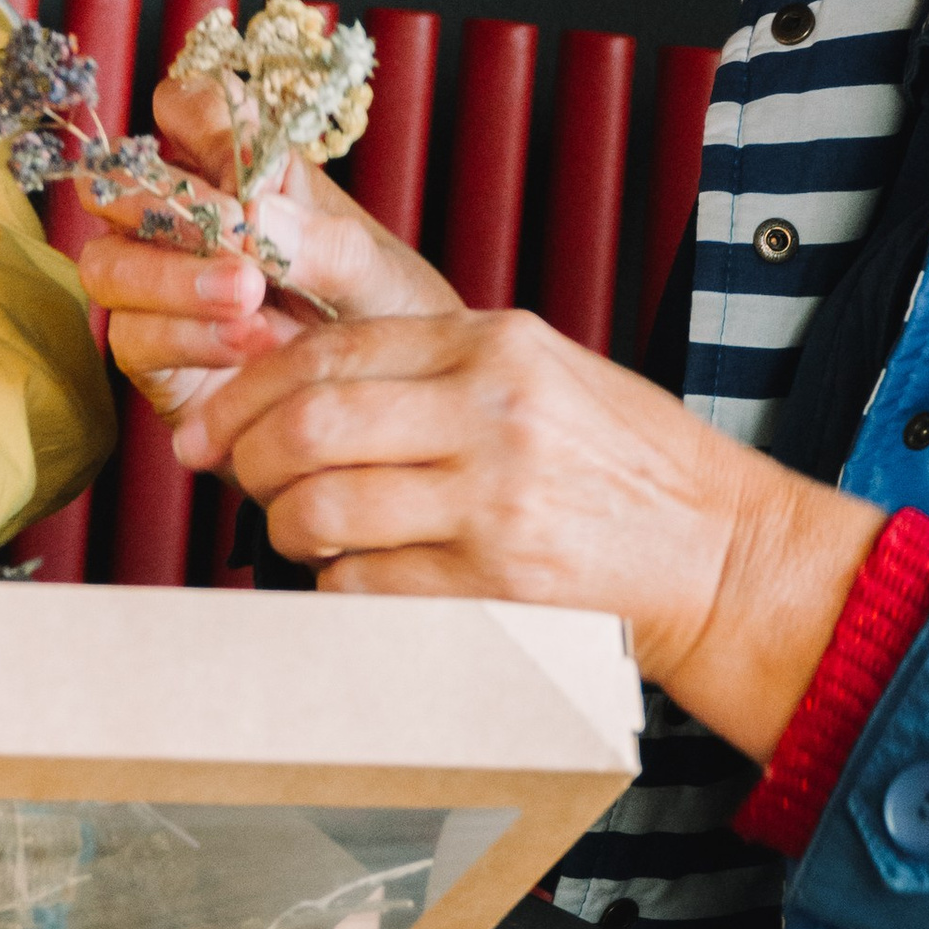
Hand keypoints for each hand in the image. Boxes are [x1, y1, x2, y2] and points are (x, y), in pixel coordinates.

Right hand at [77, 78, 455, 422]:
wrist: (381, 413)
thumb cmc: (382, 323)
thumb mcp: (377, 276)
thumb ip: (327, 243)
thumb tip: (258, 214)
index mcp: (236, 171)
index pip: (184, 109)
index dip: (201, 122)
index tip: (246, 168)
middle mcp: (179, 222)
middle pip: (117, 186)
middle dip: (169, 209)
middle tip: (240, 239)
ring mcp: (155, 288)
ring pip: (108, 265)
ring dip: (173, 278)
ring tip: (249, 298)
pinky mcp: (152, 356)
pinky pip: (132, 337)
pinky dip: (188, 337)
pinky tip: (250, 344)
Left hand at [171, 306, 883, 761]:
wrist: (722, 553)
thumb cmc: (623, 466)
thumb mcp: (540, 373)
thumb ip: (431, 368)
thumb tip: (292, 386)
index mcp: (494, 344)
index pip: (327, 353)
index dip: (243, 391)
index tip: (207, 425)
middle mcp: (491, 412)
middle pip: (308, 426)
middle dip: (246, 460)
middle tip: (237, 480)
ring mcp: (495, 500)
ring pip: (323, 509)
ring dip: (287, 528)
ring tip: (302, 531)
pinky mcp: (497, 583)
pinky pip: (365, 584)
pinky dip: (337, 584)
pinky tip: (356, 575)